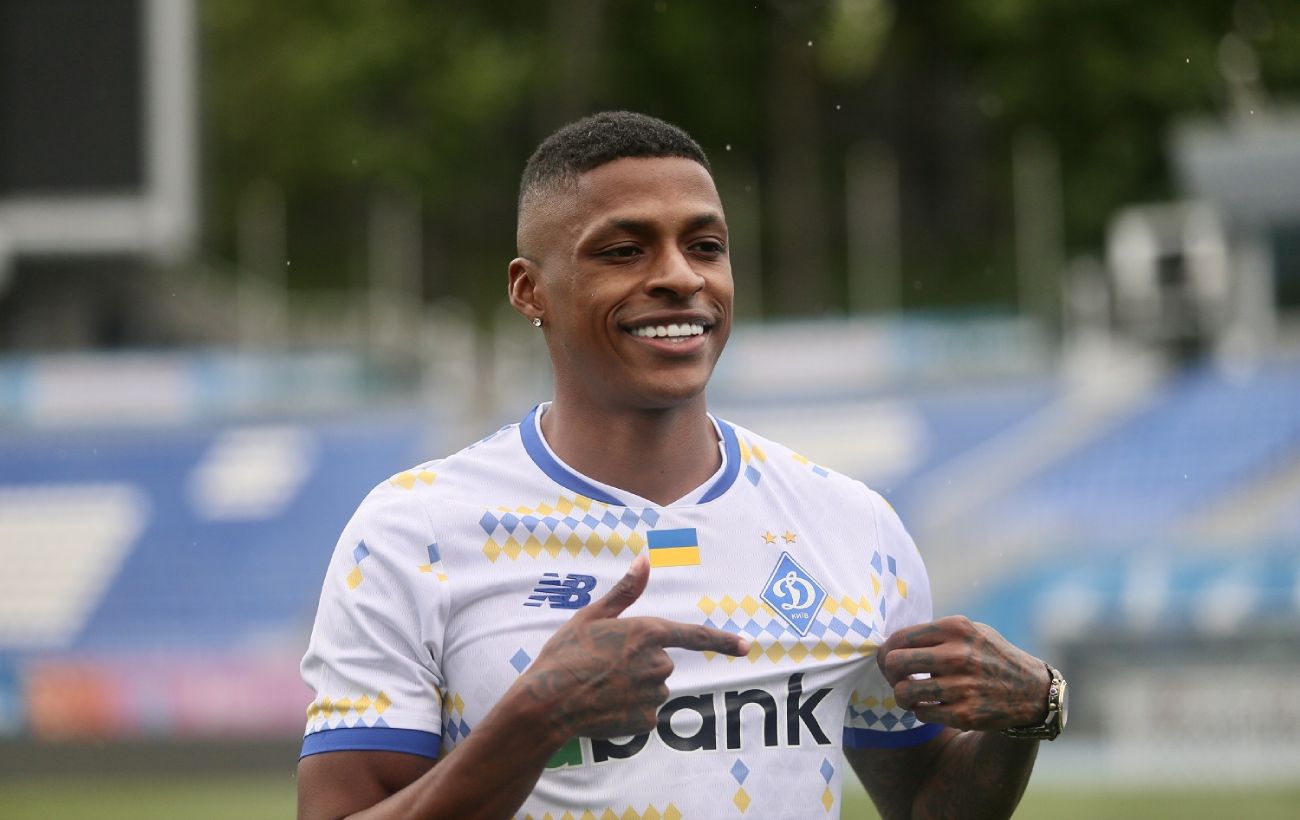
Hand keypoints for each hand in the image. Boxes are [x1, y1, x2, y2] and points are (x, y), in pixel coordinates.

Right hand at [515, 553, 749, 740]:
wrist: (547, 703)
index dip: (722, 640)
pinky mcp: (646, 721)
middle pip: (661, 662)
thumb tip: (645, 559)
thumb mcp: (591, 616)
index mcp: (648, 632)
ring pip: (651, 688)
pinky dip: (627, 711)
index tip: (746, 646)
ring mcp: (654, 694)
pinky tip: (603, 706)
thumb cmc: (565, 655)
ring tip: (598, 686)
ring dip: (632, 688)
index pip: (695, 635)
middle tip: (603, 666)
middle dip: (639, 664)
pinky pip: (643, 713)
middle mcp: (658, 663)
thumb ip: (625, 590)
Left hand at [876, 615, 1049, 730]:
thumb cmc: (991, 656)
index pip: (899, 638)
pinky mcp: (965, 714)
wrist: (1032, 690)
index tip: (890, 660)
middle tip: (897, 678)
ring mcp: (962, 686)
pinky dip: (921, 711)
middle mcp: (957, 655)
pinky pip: (921, 714)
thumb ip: (935, 633)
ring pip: (903, 693)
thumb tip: (890, 644)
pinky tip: (932, 706)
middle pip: (895, 663)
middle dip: (889, 673)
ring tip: (911, 695)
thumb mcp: (970, 631)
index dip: (887, 651)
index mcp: (955, 628)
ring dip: (902, 696)